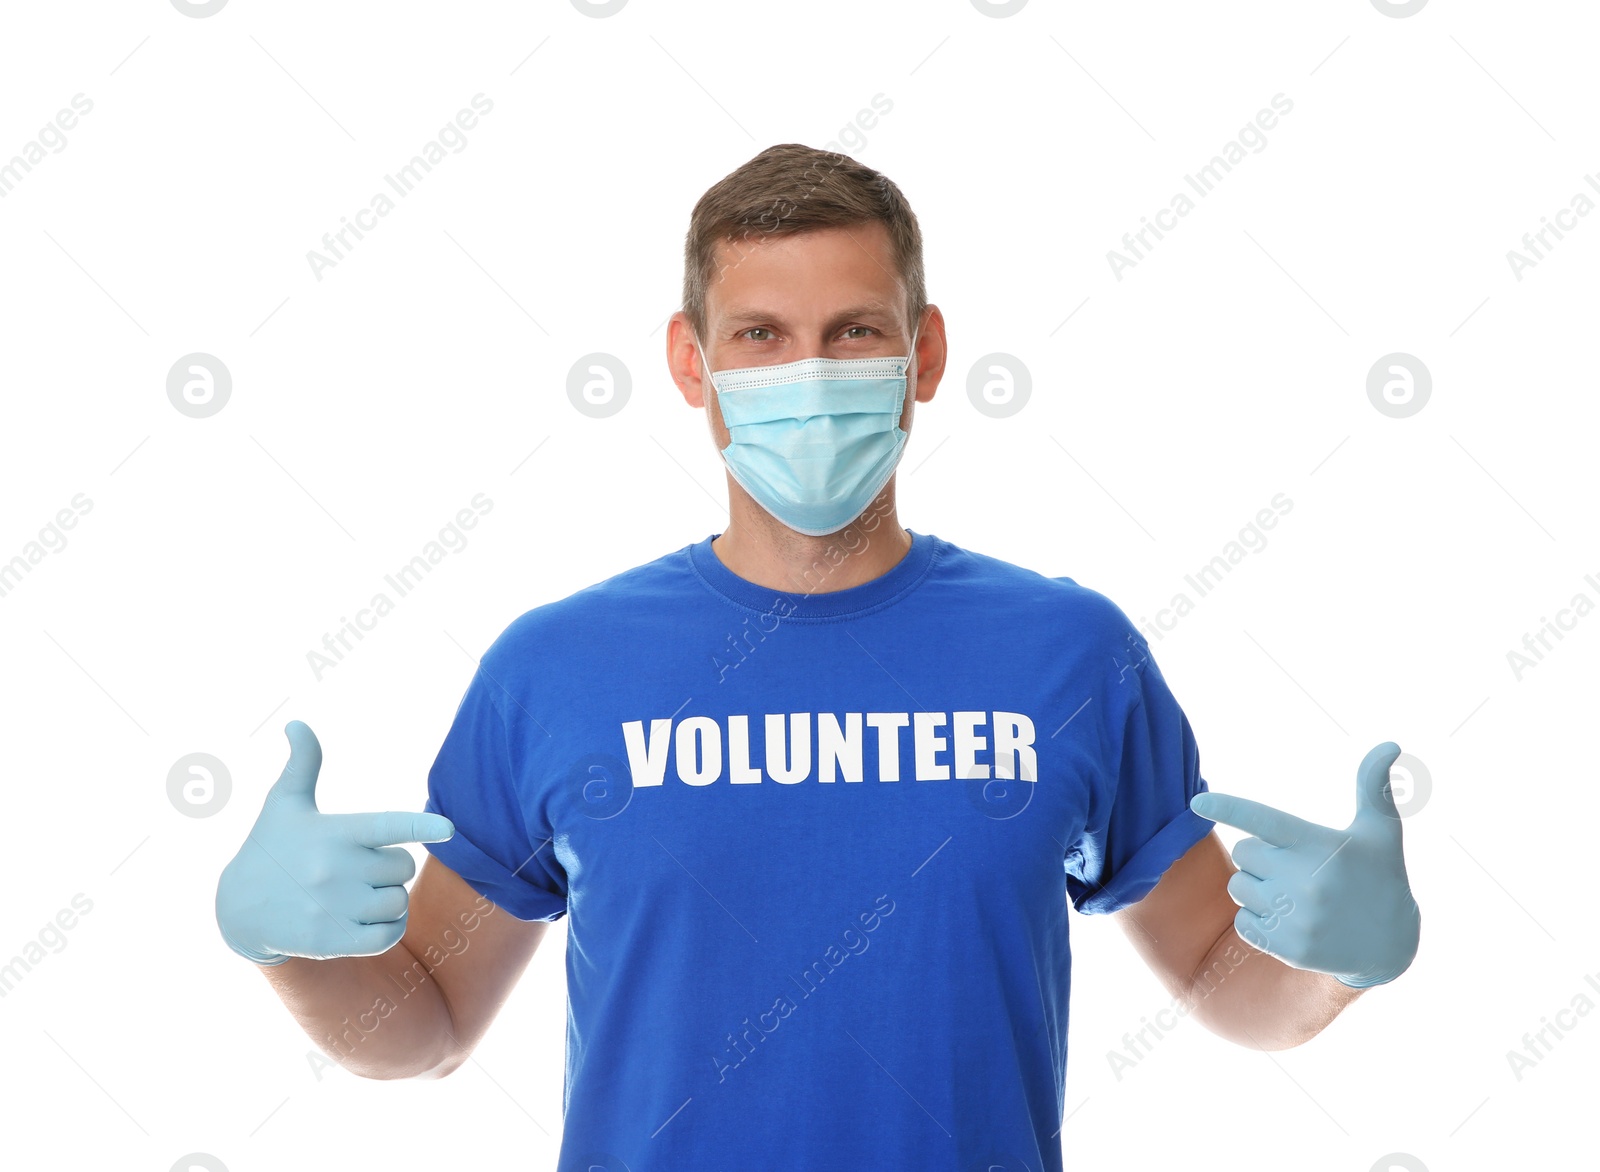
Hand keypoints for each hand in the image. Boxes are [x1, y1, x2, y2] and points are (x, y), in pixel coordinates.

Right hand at [214, 720, 454, 964]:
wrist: (237, 910)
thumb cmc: (270, 847)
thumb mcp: (283, 803)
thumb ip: (302, 764)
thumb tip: (296, 724)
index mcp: (333, 832)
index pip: (387, 826)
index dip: (421, 826)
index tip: (448, 829)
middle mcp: (335, 870)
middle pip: (404, 867)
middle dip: (392, 866)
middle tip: (362, 866)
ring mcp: (334, 908)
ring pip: (399, 901)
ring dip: (391, 898)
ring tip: (364, 892)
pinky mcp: (332, 941)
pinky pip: (388, 936)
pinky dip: (391, 928)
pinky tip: (374, 919)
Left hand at [1189, 742, 1420, 988]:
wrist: (1392, 945)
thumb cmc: (1380, 875)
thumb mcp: (1381, 830)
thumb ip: (1374, 785)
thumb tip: (1389, 743)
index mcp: (1320, 846)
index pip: (1266, 820)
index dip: (1230, 808)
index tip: (1197, 800)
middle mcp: (1306, 882)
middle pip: (1244, 853)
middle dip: (1260, 855)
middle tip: (1296, 865)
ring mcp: (1296, 918)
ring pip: (1238, 888)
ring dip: (1256, 887)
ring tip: (1294, 893)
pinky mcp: (1288, 947)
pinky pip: (1243, 922)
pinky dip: (1257, 920)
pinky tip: (1290, 920)